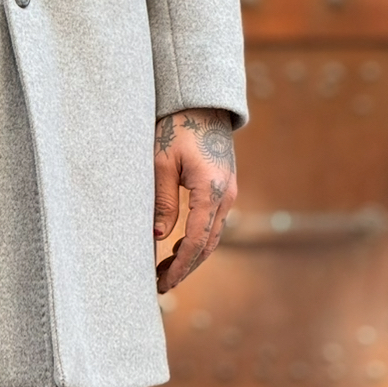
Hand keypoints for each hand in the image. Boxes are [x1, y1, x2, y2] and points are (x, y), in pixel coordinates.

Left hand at [153, 108, 236, 292]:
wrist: (202, 102)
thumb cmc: (178, 127)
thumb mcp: (163, 161)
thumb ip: (163, 200)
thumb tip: (159, 237)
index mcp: (211, 190)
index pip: (197, 241)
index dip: (180, 266)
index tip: (163, 283)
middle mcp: (226, 195)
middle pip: (208, 244)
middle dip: (185, 267)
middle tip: (160, 284)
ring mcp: (228, 191)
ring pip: (213, 235)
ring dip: (192, 255)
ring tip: (166, 269)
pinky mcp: (224, 186)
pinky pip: (214, 221)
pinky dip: (198, 238)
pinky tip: (180, 244)